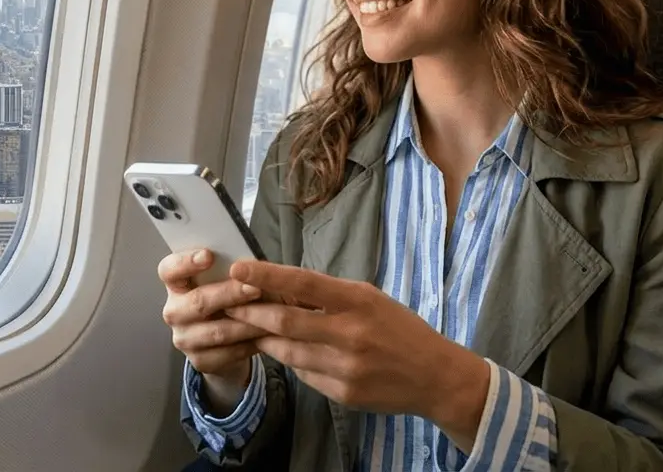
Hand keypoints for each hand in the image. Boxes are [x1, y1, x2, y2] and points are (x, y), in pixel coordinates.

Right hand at [158, 249, 267, 383]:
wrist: (225, 340)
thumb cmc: (226, 299)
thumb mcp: (224, 280)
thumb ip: (229, 270)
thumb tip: (250, 261)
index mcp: (176, 284)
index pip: (169, 270)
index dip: (185, 262)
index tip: (208, 255)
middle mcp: (174, 311)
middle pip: (197, 302)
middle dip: (229, 294)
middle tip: (255, 288)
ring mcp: (184, 338)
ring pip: (217, 331)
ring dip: (246, 323)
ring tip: (271, 315)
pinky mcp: (199, 360)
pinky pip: (227, 353)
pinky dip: (249, 344)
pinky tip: (265, 336)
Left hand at [224, 260, 489, 447]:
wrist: (434, 377)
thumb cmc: (399, 329)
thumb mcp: (369, 299)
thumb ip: (327, 295)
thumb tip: (281, 286)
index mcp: (358, 301)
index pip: (303, 283)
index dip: (266, 276)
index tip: (238, 268)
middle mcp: (350, 334)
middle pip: (285, 321)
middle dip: (250, 312)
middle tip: (228, 304)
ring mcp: (345, 367)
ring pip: (287, 351)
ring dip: (264, 338)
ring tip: (248, 326)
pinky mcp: (342, 393)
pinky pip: (303, 373)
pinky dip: (290, 359)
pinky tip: (286, 350)